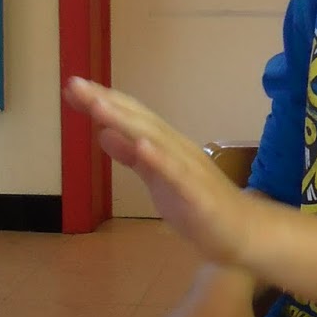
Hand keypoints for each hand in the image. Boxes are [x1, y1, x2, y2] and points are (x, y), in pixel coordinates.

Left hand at [63, 76, 263, 267]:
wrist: (244, 232)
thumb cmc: (199, 206)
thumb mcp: (157, 181)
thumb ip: (133, 158)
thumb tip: (104, 133)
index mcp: (165, 145)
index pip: (132, 117)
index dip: (103, 101)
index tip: (72, 87)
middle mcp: (176, 148)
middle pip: (139, 120)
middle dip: (106, 101)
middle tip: (74, 83)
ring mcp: (187, 168)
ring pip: (154, 139)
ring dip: (126, 121)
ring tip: (98, 105)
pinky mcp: (196, 193)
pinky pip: (176, 173)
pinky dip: (158, 158)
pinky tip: (141, 146)